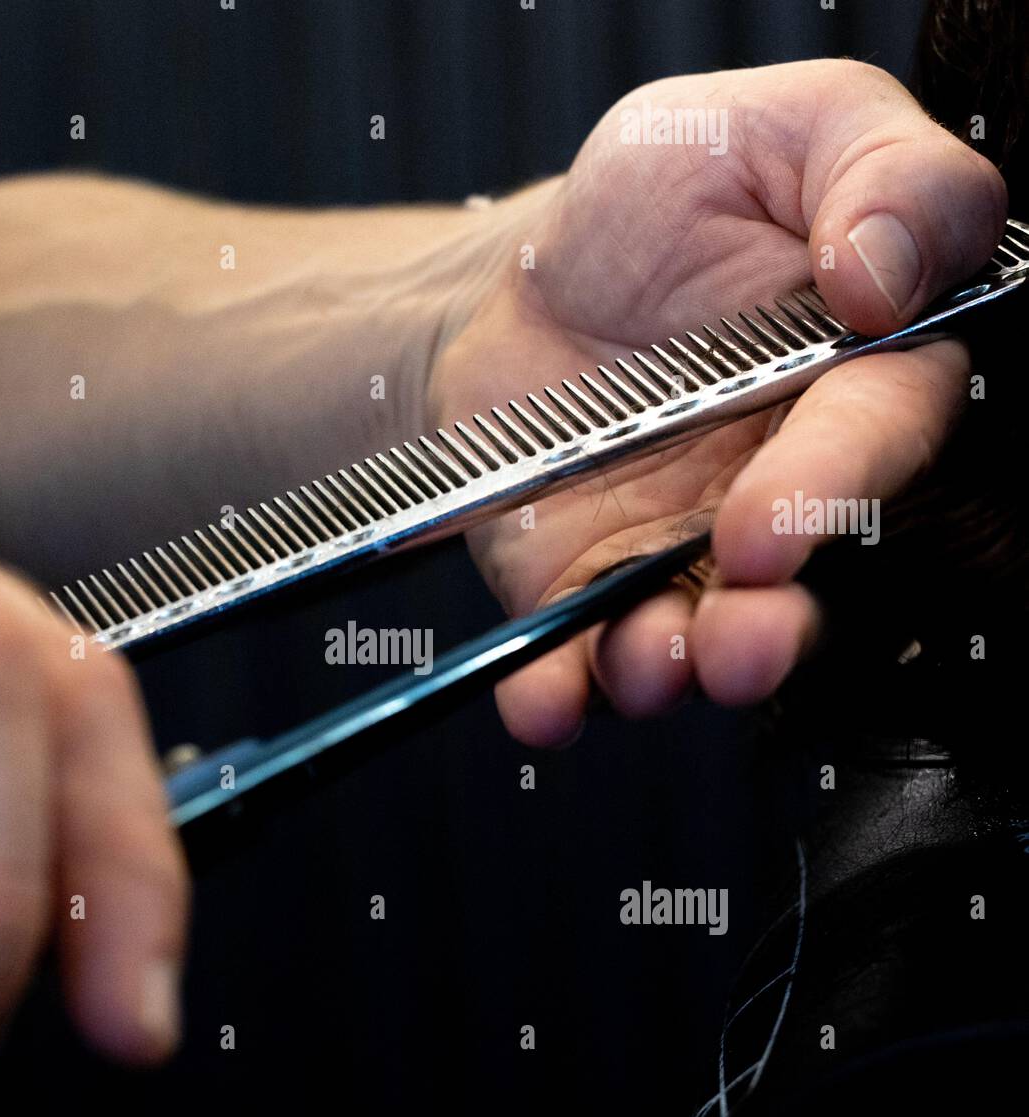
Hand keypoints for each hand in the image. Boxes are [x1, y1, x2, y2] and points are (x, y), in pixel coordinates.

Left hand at [429, 60, 1006, 745]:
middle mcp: (772, 488)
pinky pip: (573, 658)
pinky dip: (556, 690)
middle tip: (733, 639)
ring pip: (691, 636)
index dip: (828, 488)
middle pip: (791, 580)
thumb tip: (885, 273)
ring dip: (672, 668)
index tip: (768, 521)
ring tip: (647, 665)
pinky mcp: (584, 590)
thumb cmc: (656, 205)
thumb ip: (876, 170)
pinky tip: (540, 701)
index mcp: (849, 380)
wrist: (520, 281)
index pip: (869, 442)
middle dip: (767, 626)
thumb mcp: (779, 128)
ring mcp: (675, 552)